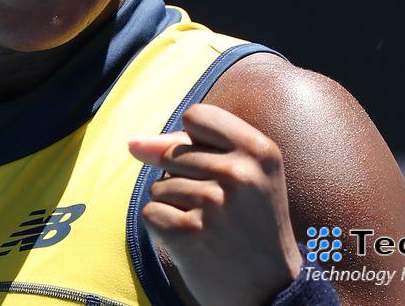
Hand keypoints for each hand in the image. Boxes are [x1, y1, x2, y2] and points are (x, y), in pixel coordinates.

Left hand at [128, 103, 303, 305]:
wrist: (271, 293)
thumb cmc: (251, 227)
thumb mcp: (243, 177)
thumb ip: (189, 148)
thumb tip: (133, 144)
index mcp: (260, 151)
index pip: (196, 116)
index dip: (192, 139)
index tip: (212, 166)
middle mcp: (239, 173)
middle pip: (173, 153)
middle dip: (185, 180)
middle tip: (221, 211)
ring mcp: (213, 203)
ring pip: (159, 185)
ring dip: (175, 207)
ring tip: (210, 228)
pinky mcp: (187, 232)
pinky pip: (150, 212)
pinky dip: (163, 229)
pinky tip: (193, 243)